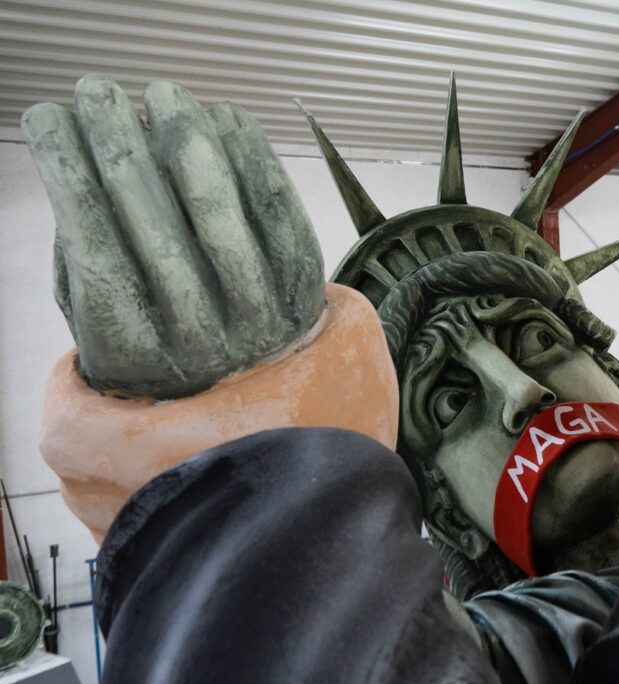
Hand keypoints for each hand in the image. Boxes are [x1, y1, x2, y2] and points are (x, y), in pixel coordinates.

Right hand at [22, 75, 324, 398]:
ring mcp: (258, 313)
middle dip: (116, 143)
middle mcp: (200, 338)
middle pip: (152, 223)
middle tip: (94, 89)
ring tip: (159, 91)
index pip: (92, 247)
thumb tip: (79, 167)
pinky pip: (277, 209)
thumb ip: (82, 258)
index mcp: (134, 351)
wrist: (254, 388)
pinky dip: (251, 155)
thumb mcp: (101, 323)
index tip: (44, 114)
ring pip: (219, 213)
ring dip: (186, 139)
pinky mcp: (303, 284)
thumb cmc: (156, 336)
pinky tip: (223, 114)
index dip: (66, 172)